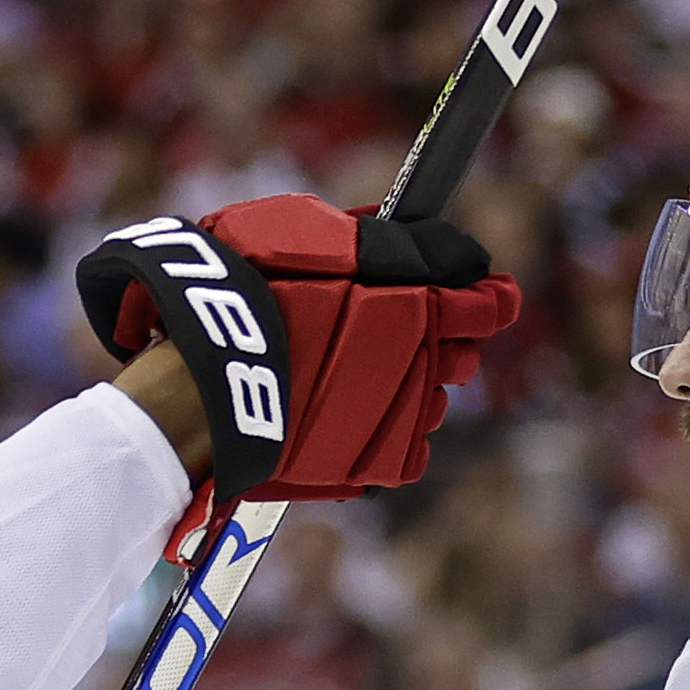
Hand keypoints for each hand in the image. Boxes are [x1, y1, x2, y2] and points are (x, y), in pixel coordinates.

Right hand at [77, 196, 521, 507]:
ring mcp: (399, 417)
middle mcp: (420, 361)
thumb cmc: (238, 289)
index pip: (488, 304)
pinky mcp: (373, 464)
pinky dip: (384, 434)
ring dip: (407, 387)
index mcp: (416, 301)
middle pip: (461, 356)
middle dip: (440, 343)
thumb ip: (360, 234)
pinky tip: (347, 417)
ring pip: (432, 403)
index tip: (485, 296)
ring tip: (353, 378)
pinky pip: (406, 450)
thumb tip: (393, 225)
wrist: (200, 378)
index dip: (489, 298)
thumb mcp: (296, 229)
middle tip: (394, 333)